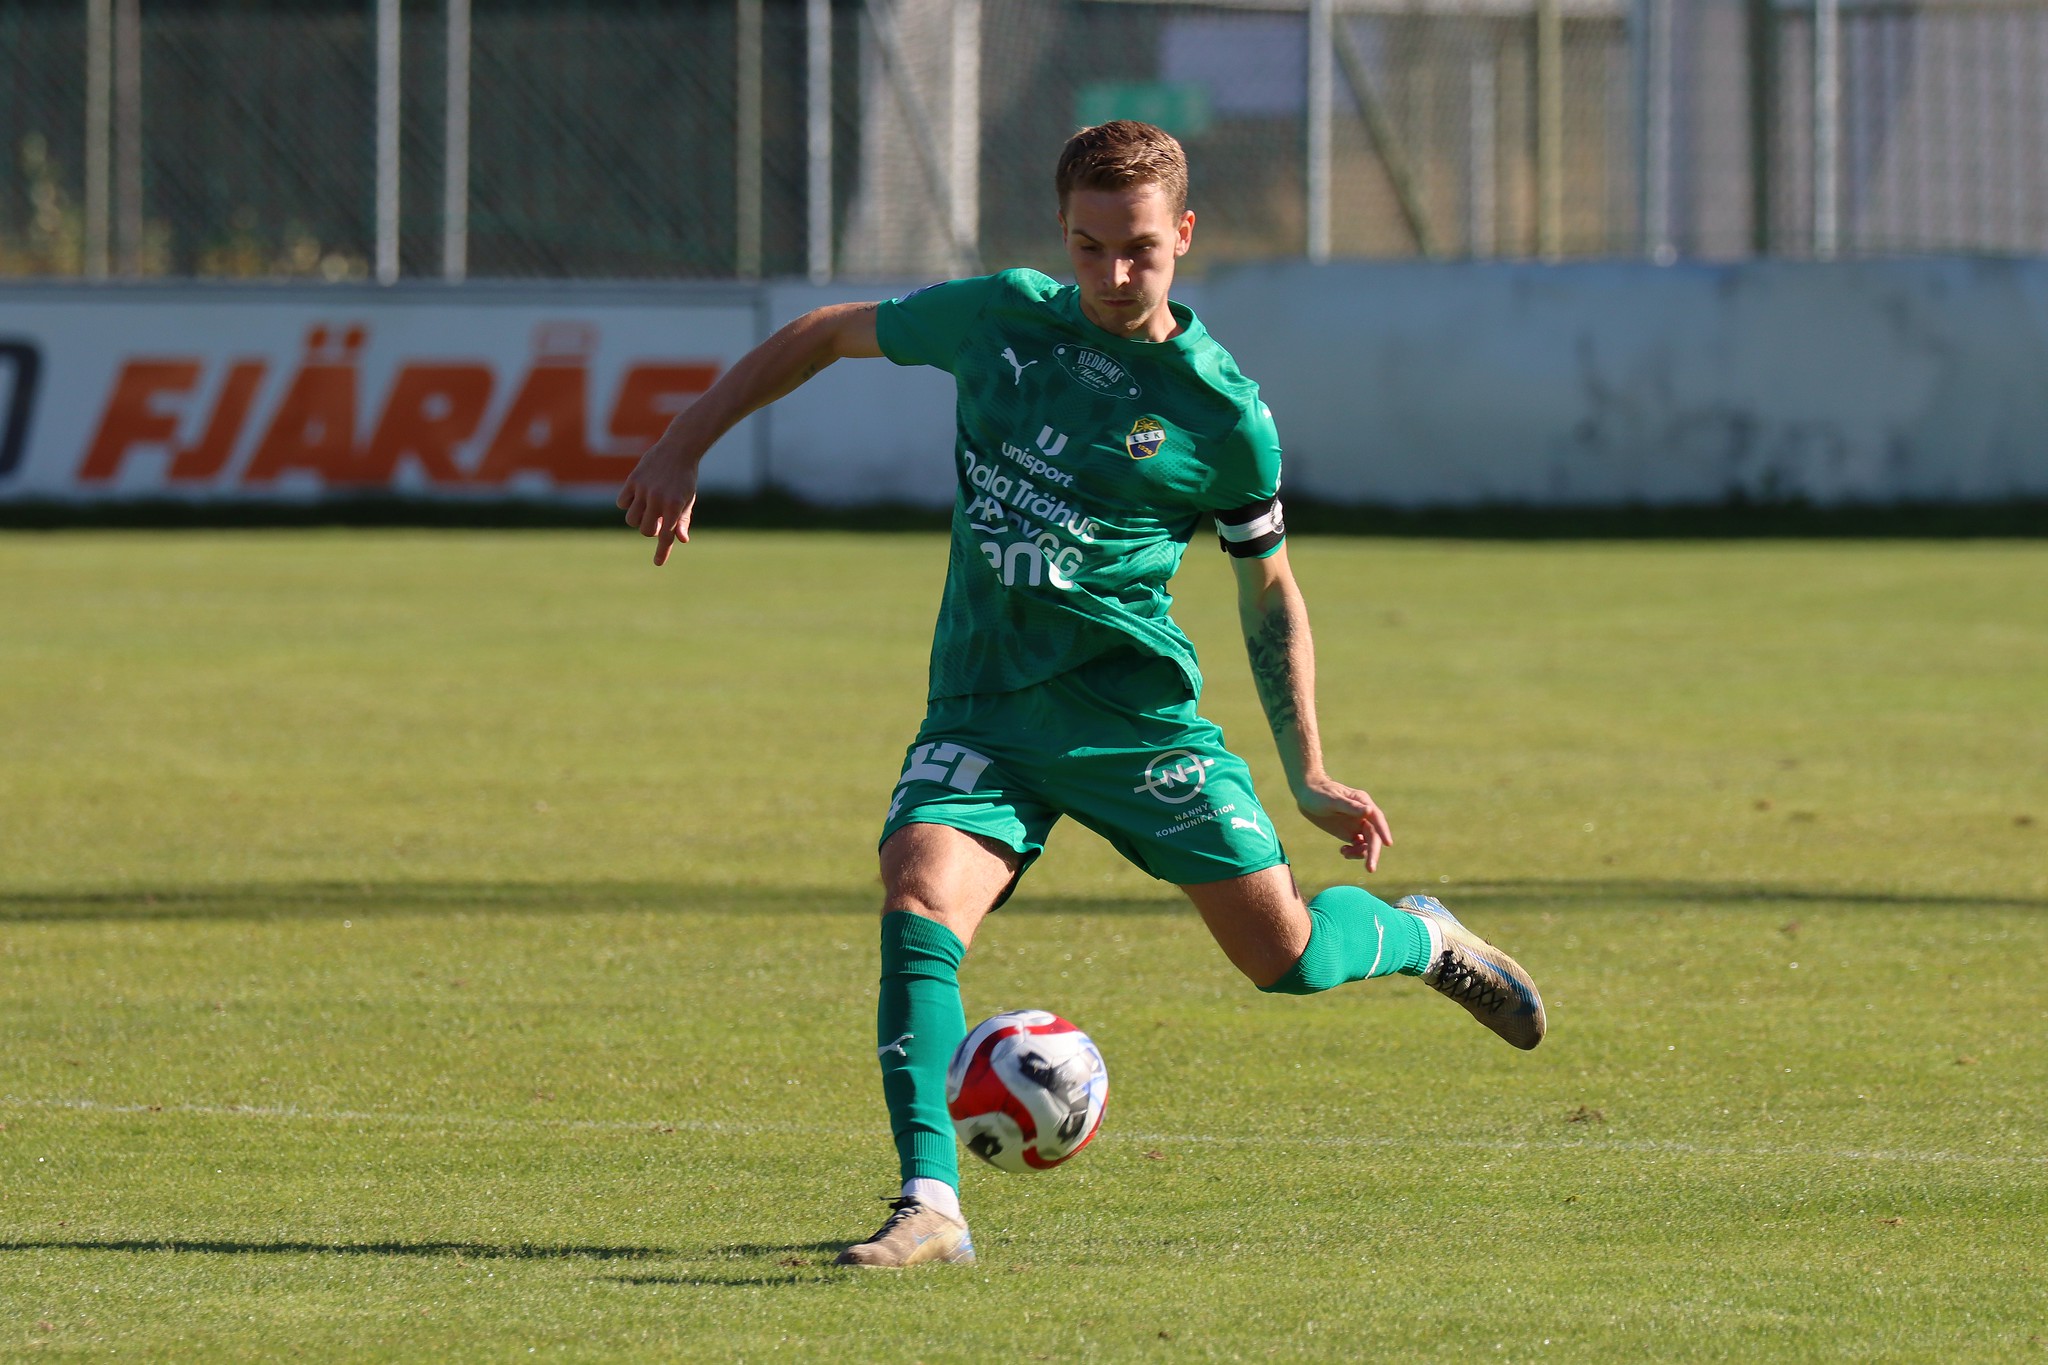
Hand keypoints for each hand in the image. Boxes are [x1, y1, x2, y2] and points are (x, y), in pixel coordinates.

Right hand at [615, 438, 700, 565]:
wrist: (678, 450)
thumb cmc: (685, 478)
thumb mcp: (687, 499)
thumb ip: (682, 520)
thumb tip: (681, 540)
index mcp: (674, 506)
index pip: (666, 535)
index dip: (662, 551)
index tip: (658, 564)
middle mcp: (658, 499)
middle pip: (646, 530)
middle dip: (651, 529)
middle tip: (657, 518)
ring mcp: (643, 490)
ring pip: (631, 519)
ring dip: (638, 519)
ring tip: (647, 509)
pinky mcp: (632, 481)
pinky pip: (621, 503)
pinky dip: (627, 504)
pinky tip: (636, 497)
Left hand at [1294, 776, 1394, 871]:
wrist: (1306, 794)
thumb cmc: (1319, 793)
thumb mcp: (1333, 800)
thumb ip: (1350, 807)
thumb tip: (1369, 811)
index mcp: (1363, 803)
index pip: (1377, 819)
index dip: (1383, 831)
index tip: (1388, 844)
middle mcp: (1363, 815)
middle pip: (1373, 835)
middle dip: (1373, 852)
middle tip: (1370, 869)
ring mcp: (1357, 824)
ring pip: (1367, 843)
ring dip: (1361, 853)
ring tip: (1345, 853)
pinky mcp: (1349, 832)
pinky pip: (1358, 846)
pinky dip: (1353, 852)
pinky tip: (1343, 851)